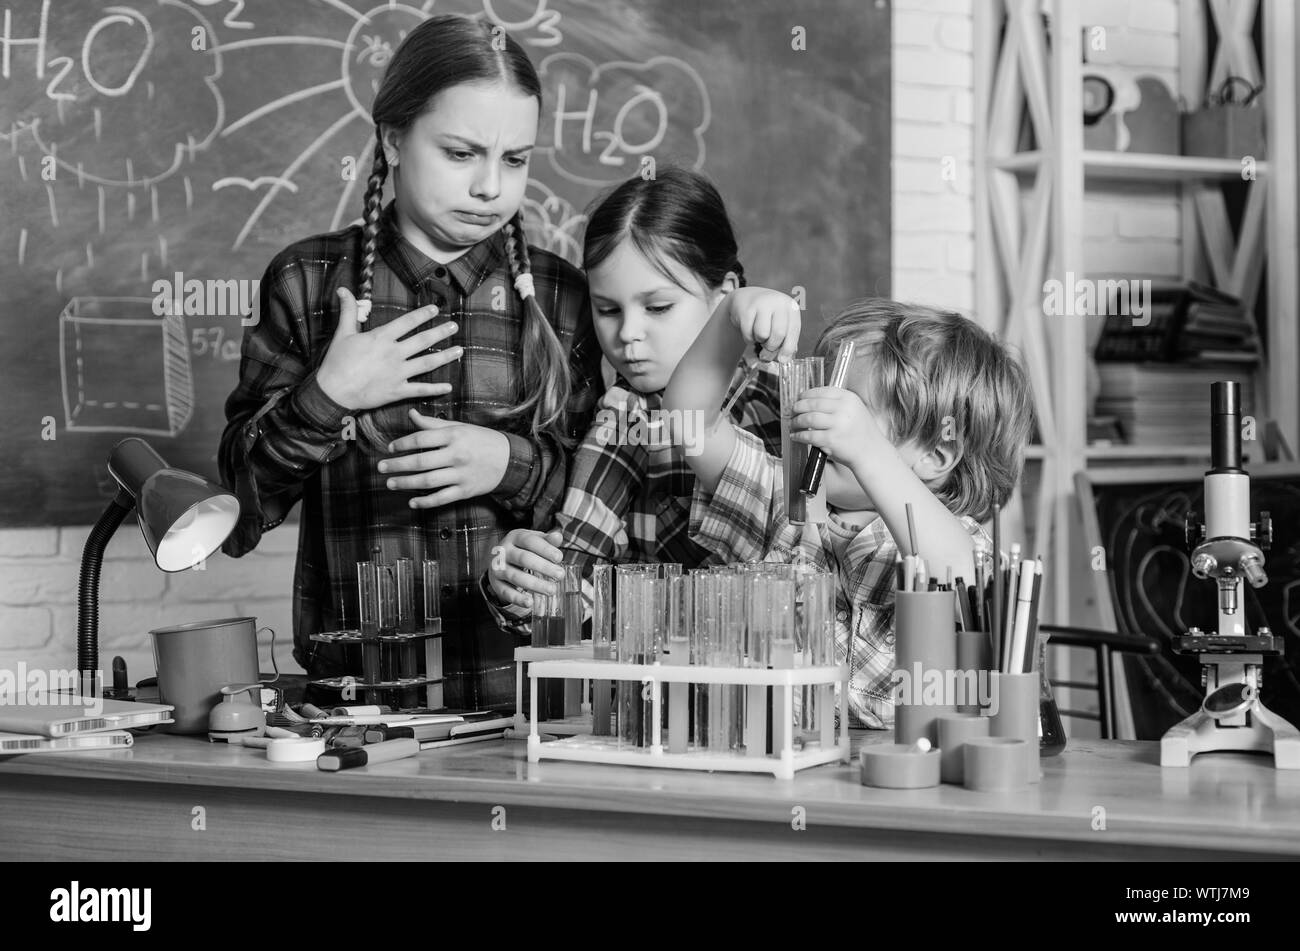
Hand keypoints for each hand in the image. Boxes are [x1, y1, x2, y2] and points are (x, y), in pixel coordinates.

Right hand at [315, 287, 461, 410]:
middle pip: (423, 341)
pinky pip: (420, 390)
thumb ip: (349, 310)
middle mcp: (394, 354)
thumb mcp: (343, 333)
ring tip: (460, 351)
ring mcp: (397, 373)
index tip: (436, 309)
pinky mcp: (397, 391)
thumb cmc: (336, 362)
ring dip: (445, 356)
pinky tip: (448, 386)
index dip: (423, 314)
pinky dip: (435, 389)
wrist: (333, 391)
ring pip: (427, 363)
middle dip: (441, 332)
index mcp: (382, 338)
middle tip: (455, 327)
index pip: (407, 322)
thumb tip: (344, 289)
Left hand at [380, 410, 510, 507]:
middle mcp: (457, 455)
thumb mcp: (460, 427)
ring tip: (390, 483)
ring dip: (405, 483)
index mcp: (454, 436)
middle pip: (420, 462)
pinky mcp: (466, 491)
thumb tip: (411, 414)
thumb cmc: (481, 440)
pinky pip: (441, 498)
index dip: (402, 444)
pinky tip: (412, 502)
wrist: (510, 459)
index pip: (421, 439)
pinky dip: (425, 502)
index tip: (390, 448)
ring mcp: (461, 475)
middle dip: (397, 465)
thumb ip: (433, 424)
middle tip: (381, 467)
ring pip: (427, 481)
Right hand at [487, 529, 564, 609]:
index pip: (530, 541)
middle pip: (523, 558)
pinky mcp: (495, 583)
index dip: (545, 549)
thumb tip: (558, 536)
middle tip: (560, 575)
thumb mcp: (534, 540)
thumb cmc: (523, 548)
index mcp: (515, 537)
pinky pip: (505, 592)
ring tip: (552, 590)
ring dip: (535, 584)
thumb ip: (547, 540)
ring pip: (515, 576)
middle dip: (543, 567)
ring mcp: (497, 567)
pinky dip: (517, 598)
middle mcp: (503, 551)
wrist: (499, 558)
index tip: (559, 558)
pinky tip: (530, 603)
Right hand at [726, 287, 800, 361]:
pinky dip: (748, 338)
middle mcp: (778, 302)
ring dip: (759, 340)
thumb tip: (784, 359)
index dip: (788, 348)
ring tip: (759, 334)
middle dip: (772, 346)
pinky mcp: (746, 309)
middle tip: (767, 346)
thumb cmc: (767, 316)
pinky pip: (748, 333)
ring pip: (763, 334)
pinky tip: (749, 330)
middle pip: (778, 334)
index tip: (783, 360)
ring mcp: (762, 304)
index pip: (794, 330)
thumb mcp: (780, 323)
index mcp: (791, 307)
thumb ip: (785, 340)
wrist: (745, 299)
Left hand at [791, 385, 887, 470]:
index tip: (799, 398)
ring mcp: (837, 424)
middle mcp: (843, 409)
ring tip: (793, 423)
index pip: (822, 391)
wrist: (871, 452)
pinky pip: (809, 435)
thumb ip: (836, 403)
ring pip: (808, 418)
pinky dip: (799, 435)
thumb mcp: (855, 409)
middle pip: (812, 403)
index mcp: (849, 398)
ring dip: (796, 421)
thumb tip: (810, 399)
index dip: (806, 394)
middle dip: (798, 407)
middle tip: (792, 410)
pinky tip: (796, 435)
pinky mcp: (831, 440)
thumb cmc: (861, 432)